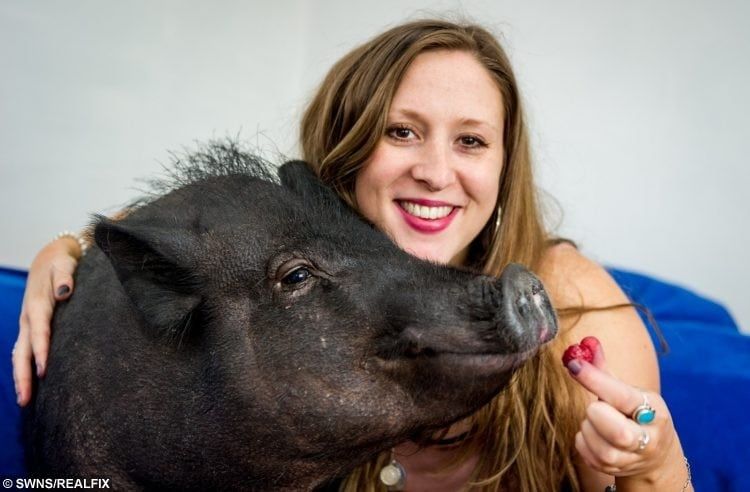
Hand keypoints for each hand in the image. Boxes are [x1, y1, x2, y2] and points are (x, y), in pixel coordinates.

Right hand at [13, 237, 80, 405]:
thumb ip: (65, 276)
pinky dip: (24, 367)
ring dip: (21, 376)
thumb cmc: (61, 261)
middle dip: (22, 375)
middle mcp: (28, 318)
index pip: (39, 332)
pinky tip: (30, 384)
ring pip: (19, 354)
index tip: (43, 371)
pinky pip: (24, 350)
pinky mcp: (30, 326)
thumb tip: (65, 291)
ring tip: (25, 400)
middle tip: (26, 400)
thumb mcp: (65, 263)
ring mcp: (27, 324)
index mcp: (38, 305)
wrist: (49, 257)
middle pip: (21, 351)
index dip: (40, 351)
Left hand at [565, 338, 675, 478]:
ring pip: (600, 446)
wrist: (654, 455)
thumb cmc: (634, 414)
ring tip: (596, 421)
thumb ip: (604, 369)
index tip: (574, 364)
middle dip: (597, 415)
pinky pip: (588, 455)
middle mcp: (649, 439)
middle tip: (597, 408)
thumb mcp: (628, 391)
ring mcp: (633, 459)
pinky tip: (592, 435)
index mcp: (654, 411)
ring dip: (588, 428)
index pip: (622, 396)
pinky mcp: (616, 471)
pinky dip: (583, 442)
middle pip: (617, 432)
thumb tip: (587, 341)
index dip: (595, 379)